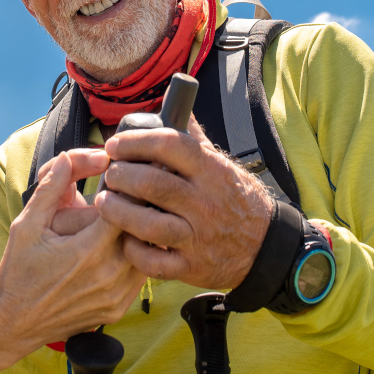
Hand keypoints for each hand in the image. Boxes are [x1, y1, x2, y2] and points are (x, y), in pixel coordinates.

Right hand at [0, 150, 143, 354]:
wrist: (14, 322)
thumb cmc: (18, 271)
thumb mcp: (26, 224)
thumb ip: (50, 188)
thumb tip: (67, 157)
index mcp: (88, 251)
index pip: (128, 209)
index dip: (128, 190)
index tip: (124, 178)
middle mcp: (109, 276)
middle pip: (143, 230)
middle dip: (139, 209)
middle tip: (137, 192)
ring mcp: (116, 296)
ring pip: (147, 254)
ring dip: (140, 234)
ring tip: (131, 217)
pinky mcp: (118, 309)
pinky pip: (139, 277)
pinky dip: (135, 259)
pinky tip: (120, 247)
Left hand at [94, 114, 272, 290]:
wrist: (268, 248)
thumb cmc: (238, 200)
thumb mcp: (223, 165)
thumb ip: (195, 138)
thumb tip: (175, 106)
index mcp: (211, 171)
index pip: (169, 144)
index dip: (135, 141)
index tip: (114, 145)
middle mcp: (205, 203)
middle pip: (151, 183)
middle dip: (121, 175)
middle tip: (110, 173)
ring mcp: (198, 237)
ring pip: (147, 224)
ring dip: (117, 211)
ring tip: (105, 202)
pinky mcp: (191, 267)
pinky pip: (152, 261)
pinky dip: (133, 250)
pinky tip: (125, 238)